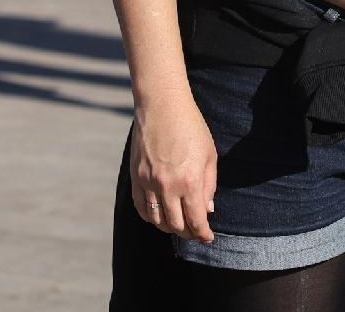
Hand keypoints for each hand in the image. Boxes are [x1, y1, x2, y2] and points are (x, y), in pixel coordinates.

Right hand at [129, 101, 216, 243]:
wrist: (162, 106)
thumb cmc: (191, 127)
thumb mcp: (209, 155)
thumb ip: (208, 186)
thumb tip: (207, 211)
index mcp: (189, 180)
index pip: (195, 220)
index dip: (202, 234)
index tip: (208, 238)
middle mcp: (167, 186)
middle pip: (176, 225)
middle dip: (188, 233)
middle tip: (196, 233)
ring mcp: (148, 182)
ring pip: (156, 220)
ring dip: (169, 228)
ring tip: (179, 226)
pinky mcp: (135, 177)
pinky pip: (141, 207)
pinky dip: (151, 217)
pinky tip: (160, 216)